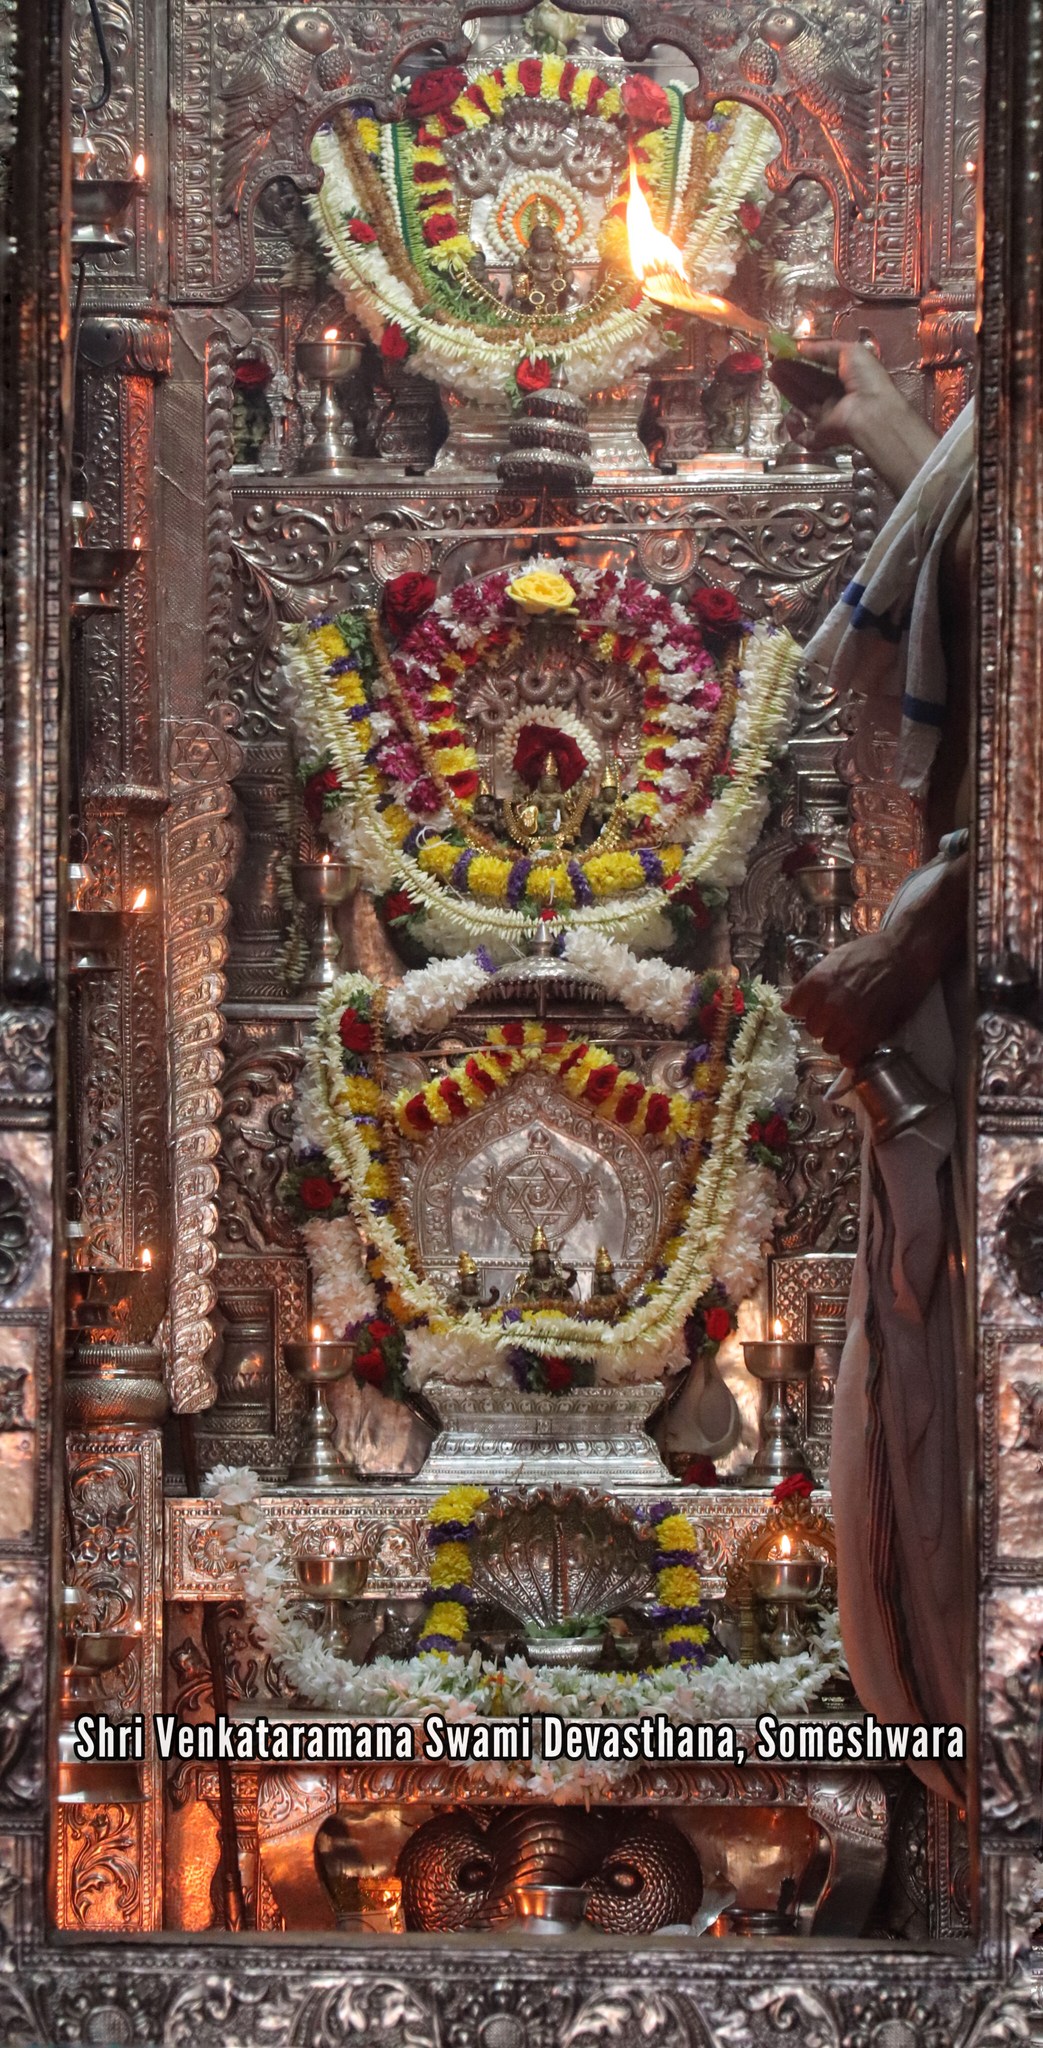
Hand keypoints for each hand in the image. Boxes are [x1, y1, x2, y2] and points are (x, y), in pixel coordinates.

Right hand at [770, 341, 938, 496]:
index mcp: (849, 376)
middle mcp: (839, 397)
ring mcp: (831, 417)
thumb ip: (825, 348)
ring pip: (804, 403)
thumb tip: (802, 347)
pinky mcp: (824, 436)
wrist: (871, 413)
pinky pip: (805, 437)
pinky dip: (795, 429)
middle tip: (775, 361)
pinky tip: (790, 415)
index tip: (788, 351)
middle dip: (792, 371)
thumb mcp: (850, 351)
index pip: (823, 367)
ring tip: (773, 373)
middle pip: (810, 383)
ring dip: (788, 388)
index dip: (805, 359)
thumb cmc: (865, 379)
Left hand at [782, 928, 928, 1068]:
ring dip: (838, 1039)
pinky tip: (859, 1041)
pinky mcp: (870, 1035)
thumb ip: (810, 985)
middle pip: (812, 1029)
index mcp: (817, 983)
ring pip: (829, 1046)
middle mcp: (829, 1005)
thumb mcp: (833, 959)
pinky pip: (849, 1057)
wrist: (906, 955)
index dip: (806, 1007)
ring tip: (851, 1027)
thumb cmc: (871, 952)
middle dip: (823, 1023)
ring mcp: (849, 1023)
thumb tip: (788, 1006)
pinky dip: (852, 1053)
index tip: (816, 1006)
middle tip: (838, 1015)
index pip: (795, 1008)